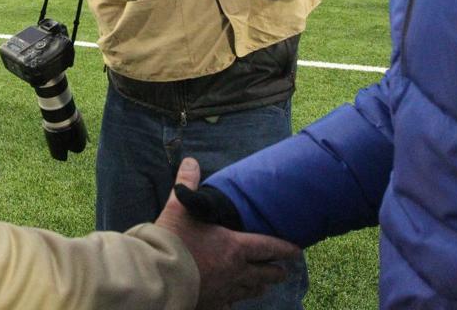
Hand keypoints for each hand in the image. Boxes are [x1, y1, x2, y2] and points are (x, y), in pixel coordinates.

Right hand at [155, 158, 300, 309]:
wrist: (158, 276)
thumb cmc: (172, 241)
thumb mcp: (180, 208)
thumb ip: (187, 184)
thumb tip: (190, 162)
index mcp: (233, 247)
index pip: (267, 247)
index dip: (285, 248)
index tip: (297, 250)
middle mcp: (235, 271)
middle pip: (265, 274)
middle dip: (276, 272)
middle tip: (283, 271)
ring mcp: (225, 291)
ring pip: (250, 291)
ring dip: (258, 286)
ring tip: (263, 286)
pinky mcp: (212, 304)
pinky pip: (230, 304)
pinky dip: (234, 301)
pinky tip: (233, 301)